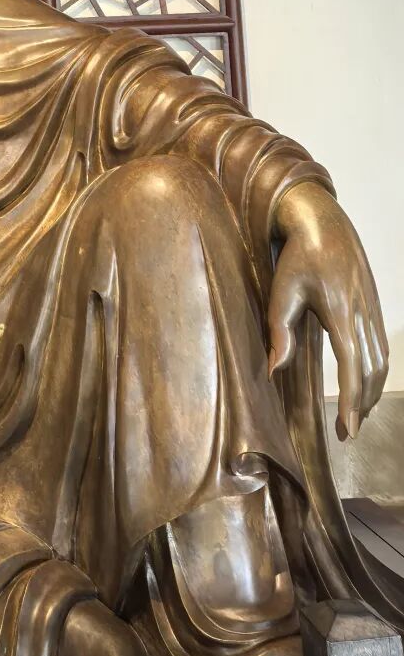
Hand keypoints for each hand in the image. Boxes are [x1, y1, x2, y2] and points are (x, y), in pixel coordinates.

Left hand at [268, 182, 387, 438]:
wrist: (323, 224)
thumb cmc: (297, 257)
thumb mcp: (282, 294)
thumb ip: (280, 334)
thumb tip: (273, 371)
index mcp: (341, 315)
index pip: (353, 370)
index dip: (352, 404)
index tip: (346, 431)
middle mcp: (364, 315)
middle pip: (372, 372)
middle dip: (362, 405)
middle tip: (347, 430)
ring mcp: (373, 310)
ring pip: (381, 361)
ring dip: (372, 390)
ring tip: (357, 412)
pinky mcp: (374, 306)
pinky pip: (382, 346)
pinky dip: (377, 370)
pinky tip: (365, 381)